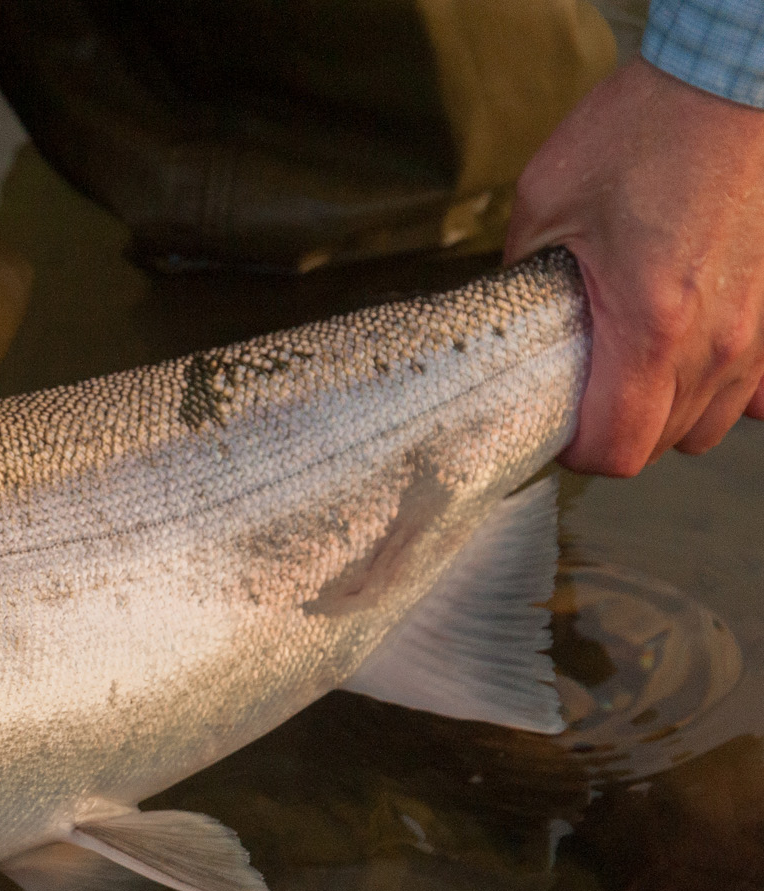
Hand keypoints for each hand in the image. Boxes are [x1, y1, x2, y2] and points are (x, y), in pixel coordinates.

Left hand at [505, 56, 763, 475]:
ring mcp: (761, 328)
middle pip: (664, 443)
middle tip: (584, 388)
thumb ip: (524, 281)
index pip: (617, 449)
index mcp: (652, 326)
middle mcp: (719, 341)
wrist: (734, 77)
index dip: (576, 450)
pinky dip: (725, 385)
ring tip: (633, 368)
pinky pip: (758, 388)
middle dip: (617, 429)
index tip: (555, 423)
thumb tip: (514, 326)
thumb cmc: (646, 130)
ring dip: (669, 411)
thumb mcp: (547, 204)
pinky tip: (693, 353)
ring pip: (714, 421)